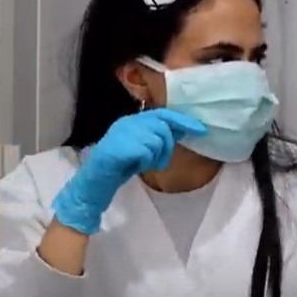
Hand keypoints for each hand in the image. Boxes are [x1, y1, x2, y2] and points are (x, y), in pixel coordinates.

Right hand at [51, 109, 205, 234]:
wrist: (95, 182)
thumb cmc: (121, 166)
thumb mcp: (144, 149)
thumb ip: (160, 137)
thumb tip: (184, 129)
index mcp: (133, 120)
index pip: (163, 114)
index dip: (183, 121)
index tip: (201, 130)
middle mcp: (127, 122)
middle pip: (163, 129)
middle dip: (166, 148)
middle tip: (156, 161)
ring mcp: (123, 133)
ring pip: (157, 141)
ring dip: (154, 157)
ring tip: (141, 164)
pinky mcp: (121, 146)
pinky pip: (147, 152)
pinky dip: (145, 162)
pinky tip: (134, 166)